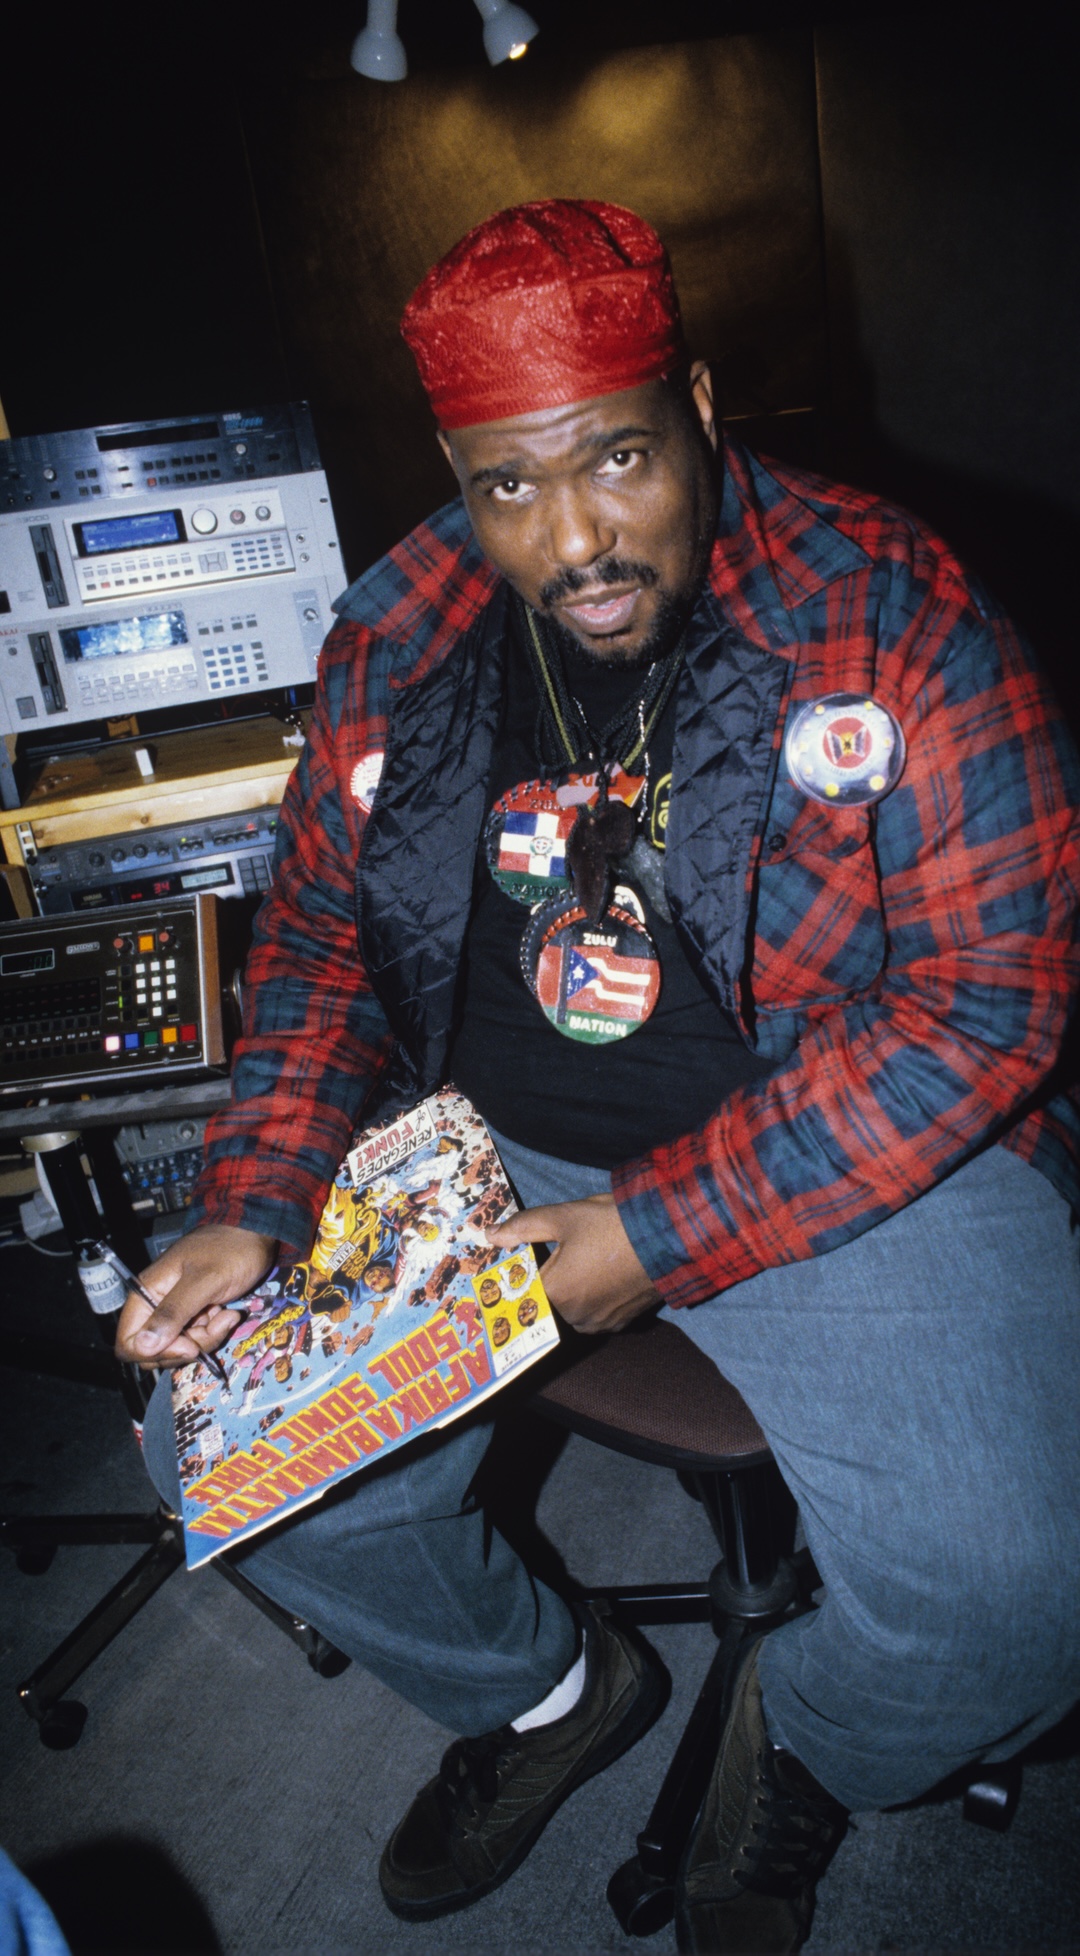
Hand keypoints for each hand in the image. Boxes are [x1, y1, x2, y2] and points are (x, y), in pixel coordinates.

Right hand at [114, 1224, 276, 1369]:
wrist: (252, 1234)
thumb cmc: (229, 1250)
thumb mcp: (204, 1281)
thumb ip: (173, 1312)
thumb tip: (144, 1346)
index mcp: (146, 1294)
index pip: (128, 1342)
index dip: (154, 1352)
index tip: (187, 1345)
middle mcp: (155, 1306)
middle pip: (154, 1350)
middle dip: (186, 1347)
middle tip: (213, 1326)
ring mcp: (175, 1311)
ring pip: (178, 1347)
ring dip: (205, 1338)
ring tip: (225, 1315)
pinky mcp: (193, 1315)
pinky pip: (195, 1338)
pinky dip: (213, 1332)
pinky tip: (227, 1314)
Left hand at [487, 1193, 659, 1333]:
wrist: (668, 1236)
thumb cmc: (611, 1225)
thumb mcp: (562, 1217)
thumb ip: (523, 1228)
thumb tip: (490, 1235)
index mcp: (554, 1293)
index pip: (520, 1291)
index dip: (518, 1275)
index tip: (519, 1262)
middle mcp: (573, 1317)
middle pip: (546, 1302)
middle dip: (547, 1280)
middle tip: (560, 1254)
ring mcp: (599, 1323)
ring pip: (569, 1311)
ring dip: (570, 1292)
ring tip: (584, 1262)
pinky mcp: (621, 1323)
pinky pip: (594, 1315)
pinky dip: (593, 1299)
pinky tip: (602, 1275)